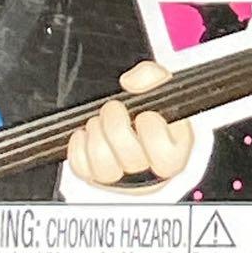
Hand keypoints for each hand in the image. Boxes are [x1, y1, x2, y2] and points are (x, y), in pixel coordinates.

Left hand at [65, 60, 193, 187]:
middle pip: (131, 157)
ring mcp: (120, 177)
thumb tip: (131, 83)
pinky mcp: (95, 177)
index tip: (145, 114)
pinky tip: (86, 133)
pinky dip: (78, 146)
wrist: (129, 119)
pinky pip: (81, 167)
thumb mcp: (160, 85)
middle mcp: (148, 170)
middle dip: (116, 125)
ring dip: (97, 134)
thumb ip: (152, 75)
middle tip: (113, 108)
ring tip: (99, 120)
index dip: (152, 131)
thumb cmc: (150, 107)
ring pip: (104, 166)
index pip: (166, 155)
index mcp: (173, 152)